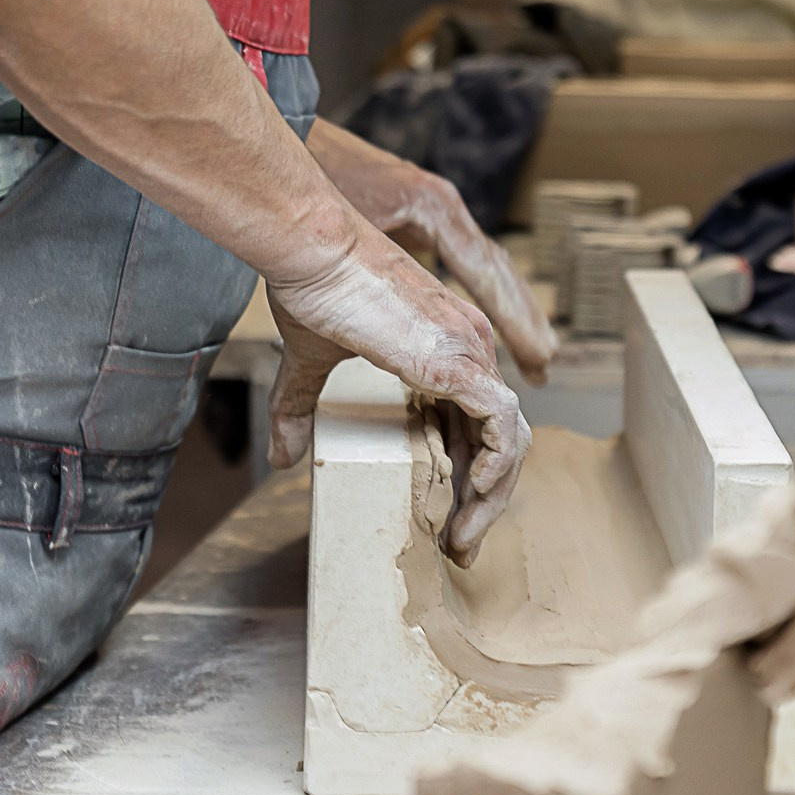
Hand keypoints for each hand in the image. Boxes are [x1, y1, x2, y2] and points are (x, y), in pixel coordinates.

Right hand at [264, 220, 530, 565]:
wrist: (314, 250)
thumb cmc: (313, 287)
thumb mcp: (309, 362)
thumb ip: (299, 408)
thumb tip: (283, 458)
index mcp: (444, 349)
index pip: (475, 425)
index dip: (467, 477)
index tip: (446, 520)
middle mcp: (470, 350)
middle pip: (501, 440)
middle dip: (485, 501)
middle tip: (461, 545)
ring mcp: (471, 355)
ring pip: (510, 441)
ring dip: (492, 497)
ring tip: (463, 537)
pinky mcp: (461, 364)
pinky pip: (504, 428)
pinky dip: (497, 466)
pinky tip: (474, 496)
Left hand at [308, 121, 557, 384]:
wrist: (295, 130)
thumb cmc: (316, 173)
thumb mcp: (344, 228)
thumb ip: (368, 271)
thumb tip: (382, 319)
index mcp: (435, 208)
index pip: (487, 271)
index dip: (514, 318)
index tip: (535, 354)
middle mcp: (445, 207)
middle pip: (498, 270)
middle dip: (524, 319)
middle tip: (544, 363)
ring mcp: (436, 208)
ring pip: (486, 263)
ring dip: (511, 306)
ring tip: (534, 348)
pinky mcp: (421, 214)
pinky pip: (465, 258)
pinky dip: (483, 290)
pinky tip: (489, 316)